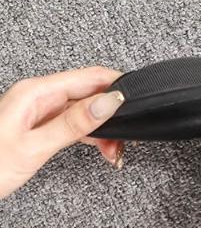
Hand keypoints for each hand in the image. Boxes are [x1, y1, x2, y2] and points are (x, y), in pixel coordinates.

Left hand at [0, 66, 124, 197]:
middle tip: (128, 136)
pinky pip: (74, 122)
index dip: (118, 85)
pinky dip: (91, 134)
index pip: (90, 76)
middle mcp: (39, 96)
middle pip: (90, 92)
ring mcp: (39, 111)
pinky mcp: (39, 126)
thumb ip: (74, 123)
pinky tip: (102, 148)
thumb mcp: (34, 147)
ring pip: (85, 109)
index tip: (139, 101)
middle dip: (114, 111)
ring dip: (105, 127)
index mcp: (36, 92)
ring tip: (115, 150)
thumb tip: (109, 100)